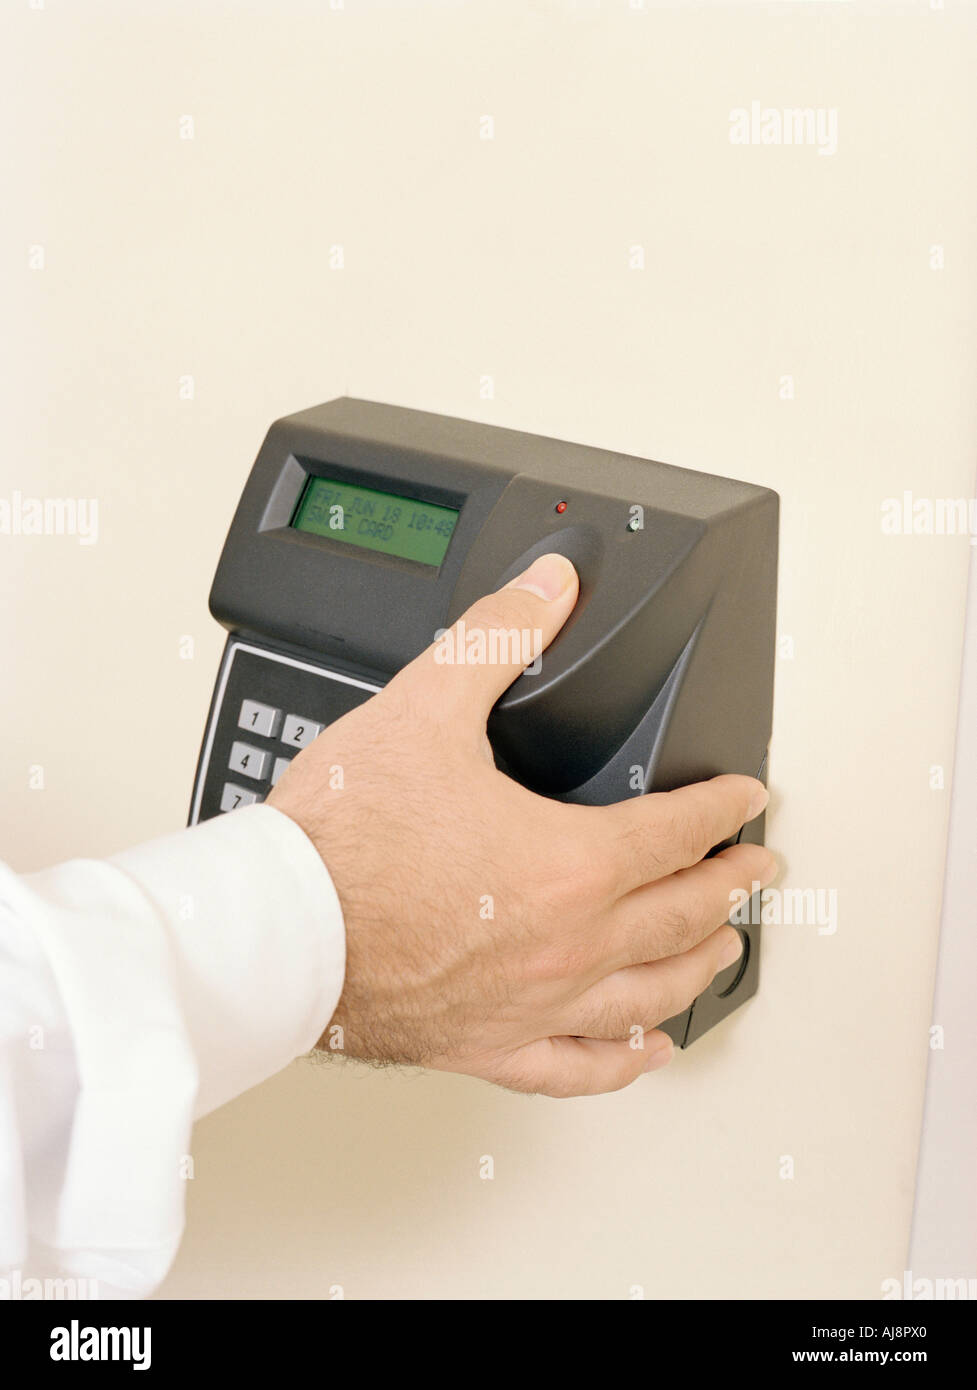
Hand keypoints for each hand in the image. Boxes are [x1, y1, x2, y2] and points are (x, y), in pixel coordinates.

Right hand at [268, 553, 775, 1096]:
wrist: (277, 928)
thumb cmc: (342, 839)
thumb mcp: (425, 709)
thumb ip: (498, 636)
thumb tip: (548, 586)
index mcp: (568, 863)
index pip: (677, 830)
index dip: (722, 807)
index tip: (745, 799)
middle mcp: (568, 942)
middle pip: (681, 912)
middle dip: (730, 883)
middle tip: (758, 869)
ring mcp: (533, 1001)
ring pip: (650, 991)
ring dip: (699, 963)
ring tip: (725, 947)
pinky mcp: (488, 1044)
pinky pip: (578, 1065)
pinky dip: (624, 1059)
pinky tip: (647, 1050)